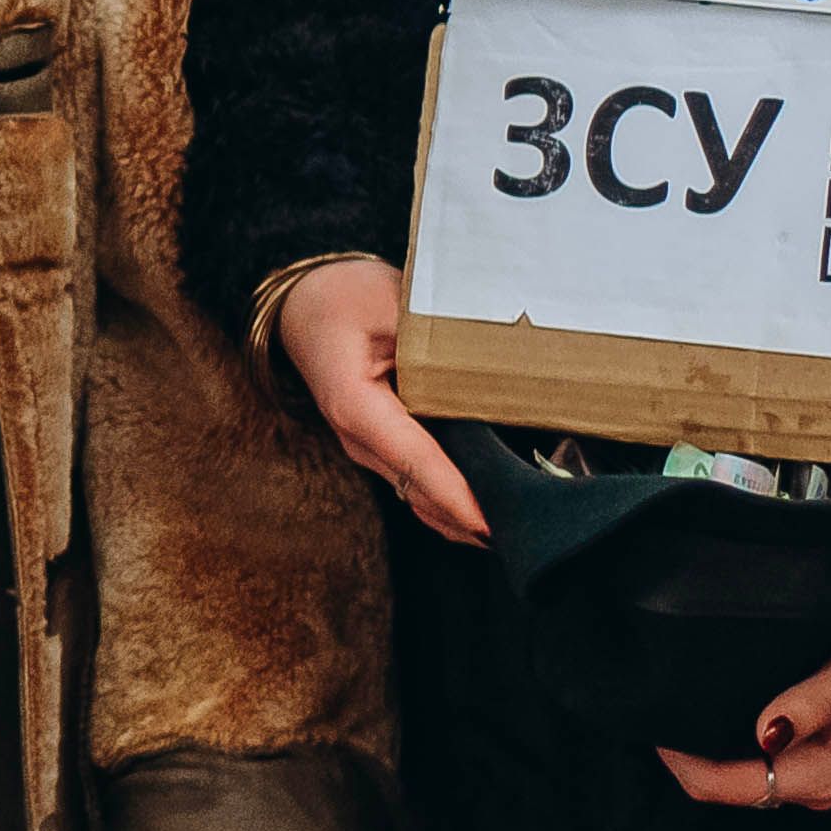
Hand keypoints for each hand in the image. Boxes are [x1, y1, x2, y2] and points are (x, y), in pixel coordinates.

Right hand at [273, 258, 490, 545]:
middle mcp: (358, 438)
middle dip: (468, 517)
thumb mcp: (390, 303)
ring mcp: (368, 448)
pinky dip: (452, 502)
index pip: (414, 459)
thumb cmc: (344, 298)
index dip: (454, 494)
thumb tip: (495, 366)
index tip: (490, 522)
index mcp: (354, 404)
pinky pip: (418, 484)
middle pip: (419, 491)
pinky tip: (490, 508)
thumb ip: (437, 338)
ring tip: (516, 530)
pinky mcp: (382, 447)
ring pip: (419, 497)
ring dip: (461, 516)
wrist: (305, 304)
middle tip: (525, 533)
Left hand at [662, 512, 830, 809]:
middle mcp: (818, 778)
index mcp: (825, 772)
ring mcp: (816, 761)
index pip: (725, 788)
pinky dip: (726, 726)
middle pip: (724, 784)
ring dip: (703, 739)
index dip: (681, 759)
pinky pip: (754, 749)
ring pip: (737, 768)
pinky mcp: (815, 738)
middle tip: (656, 694)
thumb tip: (764, 735)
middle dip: (684, 750)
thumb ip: (816, 701)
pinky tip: (712, 691)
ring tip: (677, 690)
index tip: (653, 711)